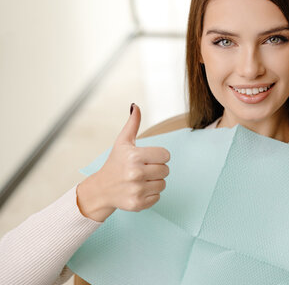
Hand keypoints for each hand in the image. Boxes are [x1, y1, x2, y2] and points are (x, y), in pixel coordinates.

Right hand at [76, 104, 169, 221]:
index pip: (166, 155)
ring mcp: (137, 190)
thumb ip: (132, 124)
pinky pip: (158, 197)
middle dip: (157, 169)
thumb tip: (135, 106)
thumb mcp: (122, 142)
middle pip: (166, 170)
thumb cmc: (114, 163)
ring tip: (140, 180)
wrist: (100, 189)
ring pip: (163, 184)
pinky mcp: (137, 204)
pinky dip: (150, 194)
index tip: (147, 158)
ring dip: (155, 182)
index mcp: (135, 156)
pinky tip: (138, 190)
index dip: (159, 156)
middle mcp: (136, 173)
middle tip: (143, 170)